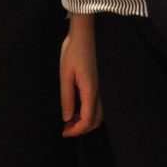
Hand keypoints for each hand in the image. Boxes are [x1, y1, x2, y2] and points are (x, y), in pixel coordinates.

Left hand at [59, 14, 102, 136]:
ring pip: (98, 114)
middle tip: (65, 128)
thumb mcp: (65, 75)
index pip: (87, 121)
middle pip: (95, 121)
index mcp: (91, 91)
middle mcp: (100, 92)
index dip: (76, 131)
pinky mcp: (100, 83)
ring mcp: (102, 88)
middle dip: (81, 129)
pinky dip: (89, 112)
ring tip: (69, 118)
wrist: (85, 34)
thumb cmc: (73, 52)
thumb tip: (66, 118)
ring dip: (85, 121)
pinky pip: (98, 105)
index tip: (63, 132)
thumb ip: (67, 98)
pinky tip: (76, 107)